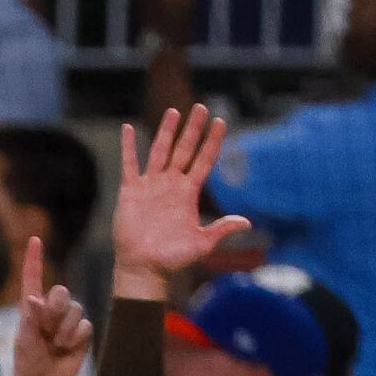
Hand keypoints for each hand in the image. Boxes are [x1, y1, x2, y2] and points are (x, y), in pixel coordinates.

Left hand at [6, 238, 91, 375]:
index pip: (33, 278)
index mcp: (31, 307)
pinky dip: (77, 338)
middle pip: (63, 292)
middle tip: (47, 330)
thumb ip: (30, 317)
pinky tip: (68, 349)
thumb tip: (34, 297)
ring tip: (56, 345)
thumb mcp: (25, 339)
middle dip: (57, 310)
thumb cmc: (27, 360)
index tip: (34, 239)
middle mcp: (51, 310)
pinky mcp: (81, 332)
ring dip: (66, 330)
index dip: (34, 259)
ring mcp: (67, 320)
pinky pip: (86, 325)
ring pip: (77, 309)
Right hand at [112, 108, 254, 293]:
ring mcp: (151, 186)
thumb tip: (247, 222)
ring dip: (166, 131)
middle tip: (201, 107)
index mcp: (189, 193)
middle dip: (193, 129)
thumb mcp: (202, 244)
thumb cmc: (172, 259)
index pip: (204, 160)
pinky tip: (128, 129)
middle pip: (184, 149)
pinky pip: (129, 164)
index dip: (212, 142)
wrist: (143, 268)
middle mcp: (171, 185)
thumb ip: (221, 229)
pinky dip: (129, 147)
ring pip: (160, 151)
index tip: (220, 122)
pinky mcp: (131, 192)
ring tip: (173, 111)